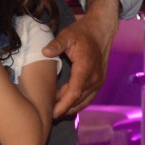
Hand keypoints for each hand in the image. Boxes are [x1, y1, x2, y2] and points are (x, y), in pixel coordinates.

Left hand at [42, 0, 118, 118]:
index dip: (64, 104)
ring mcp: (98, 81)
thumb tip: (44, 52)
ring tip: (55, 110)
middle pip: (78, 99)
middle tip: (47, 114)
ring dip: (70, 106)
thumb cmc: (82, 33)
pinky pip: (88, 97)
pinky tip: (67, 105)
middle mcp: (94, 78)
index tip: (53, 113)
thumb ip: (56, 44)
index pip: (74, 92)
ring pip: (83, 100)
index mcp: (85, 68)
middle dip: (63, 108)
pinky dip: (77, 103)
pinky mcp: (99, 82)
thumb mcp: (67, 35)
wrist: (100, 31)